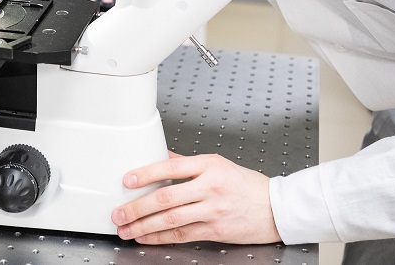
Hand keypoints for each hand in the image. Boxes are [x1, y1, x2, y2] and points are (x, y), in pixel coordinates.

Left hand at [112, 152, 280, 244]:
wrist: (276, 208)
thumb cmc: (246, 185)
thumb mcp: (218, 163)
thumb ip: (187, 163)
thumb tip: (161, 157)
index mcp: (209, 166)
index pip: (171, 167)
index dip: (146, 174)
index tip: (127, 180)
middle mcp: (210, 188)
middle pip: (167, 197)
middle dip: (138, 207)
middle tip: (119, 212)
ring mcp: (213, 211)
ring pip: (172, 220)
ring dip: (144, 226)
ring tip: (126, 228)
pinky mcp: (215, 231)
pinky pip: (182, 235)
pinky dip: (161, 237)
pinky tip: (146, 237)